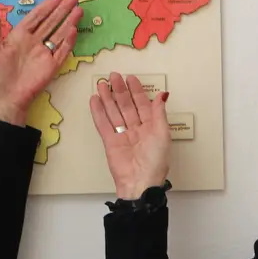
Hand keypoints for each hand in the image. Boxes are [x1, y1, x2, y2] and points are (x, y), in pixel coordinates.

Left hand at [0, 0, 80, 124]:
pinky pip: (62, 51)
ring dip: (69, 22)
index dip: (46, 7)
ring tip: (79, 10)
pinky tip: (74, 30)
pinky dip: (68, 42)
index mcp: (19, 36)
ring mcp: (44, 54)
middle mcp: (34, 42)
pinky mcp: (51, 66)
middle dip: (62, 10)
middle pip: (51, 23)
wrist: (5, 98)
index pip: (36, 18)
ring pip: (59, 34)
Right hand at [89, 72, 170, 198]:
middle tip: (114, 76)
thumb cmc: (155, 161)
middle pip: (126, 106)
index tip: (131, 78)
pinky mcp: (110, 142)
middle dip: (120, 91)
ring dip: (108, 98)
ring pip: (114, 112)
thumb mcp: (162, 134)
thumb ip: (159, 113)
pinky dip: (98, 112)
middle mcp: (136, 129)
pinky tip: (95, 100)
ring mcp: (122, 135)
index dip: (137, 91)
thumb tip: (162, 94)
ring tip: (102, 84)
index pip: (142, 104)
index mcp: (151, 127)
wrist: (140, 182)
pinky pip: (103, 124)